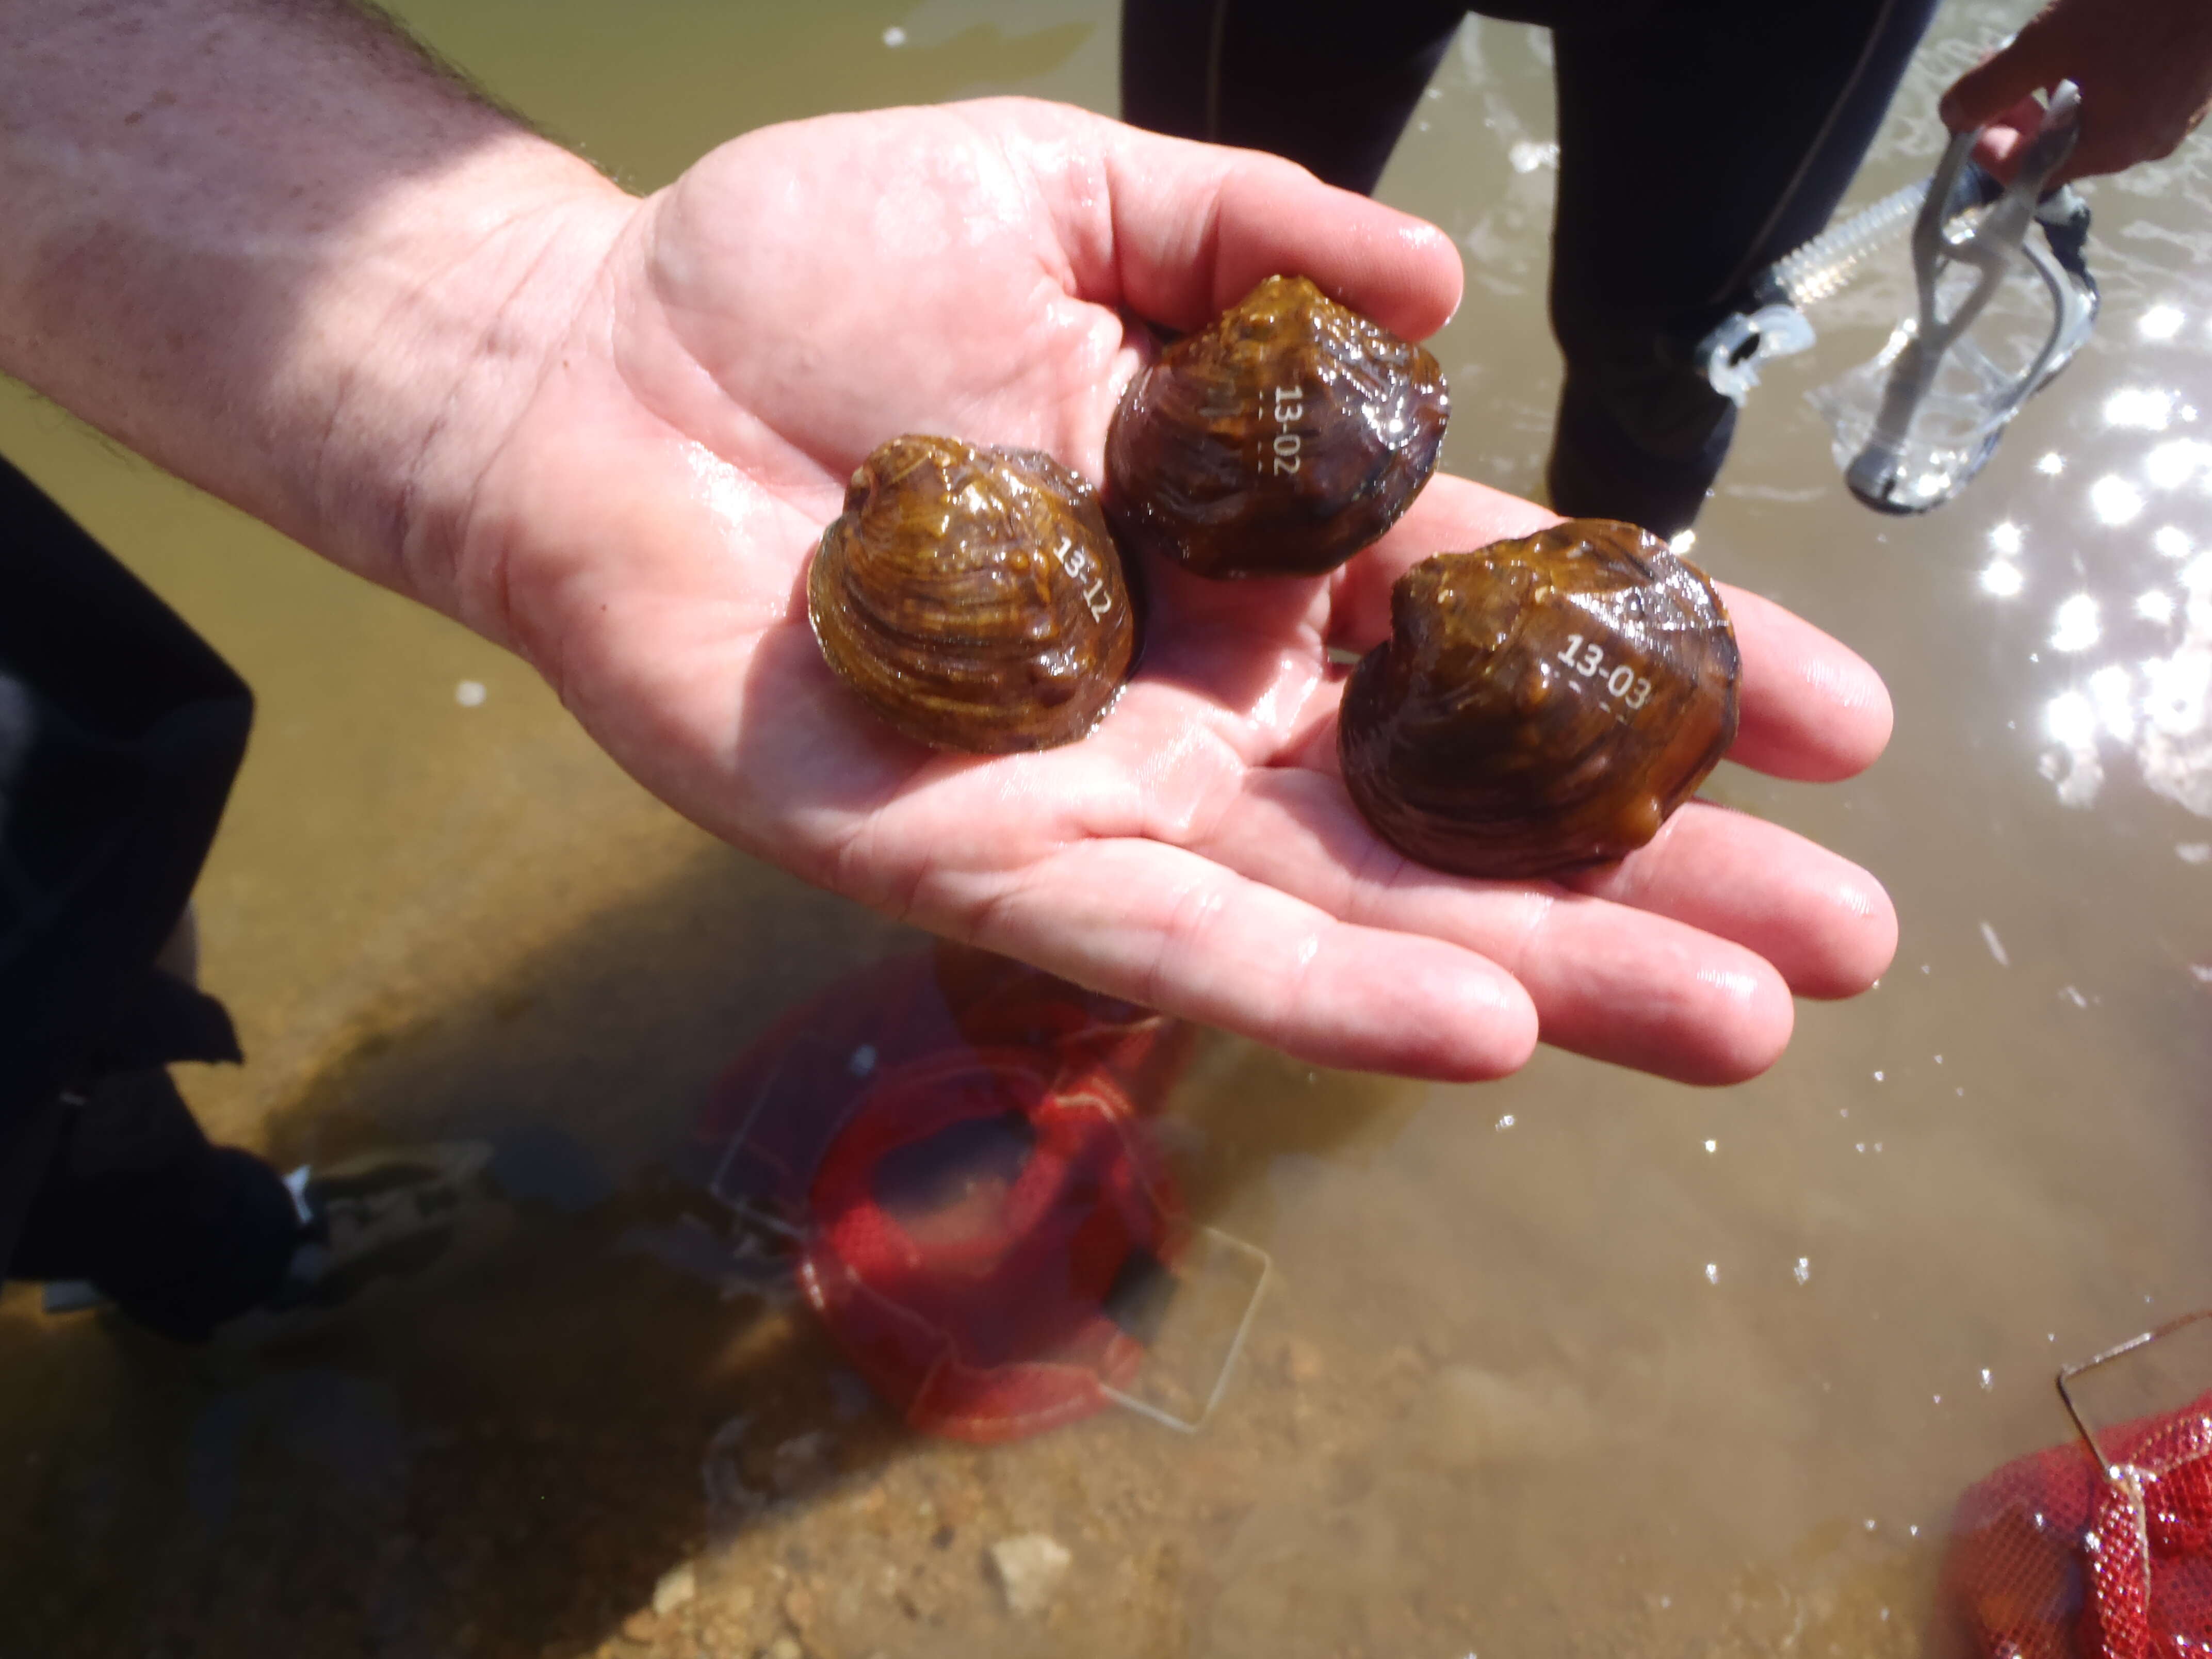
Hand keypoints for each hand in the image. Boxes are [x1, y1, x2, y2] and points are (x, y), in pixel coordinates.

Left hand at [444, 99, 1894, 1084]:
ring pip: (1349, 908)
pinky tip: (1482, 1028)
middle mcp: (1203, 694)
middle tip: (1841, 944)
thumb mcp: (1070, 197)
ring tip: (1728, 1021)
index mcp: (1248, 548)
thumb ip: (1248, 239)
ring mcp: (1100, 792)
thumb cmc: (811, 275)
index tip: (1836, 722)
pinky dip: (1319, 993)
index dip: (1661, 665)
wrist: (596, 369)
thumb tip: (1439, 290)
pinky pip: (1168, 945)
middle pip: (1456, 804)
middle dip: (1651, 871)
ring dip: (1541, 968)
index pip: (1489, 619)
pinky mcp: (974, 862)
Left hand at [1940, 0, 2211, 185]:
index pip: (2023, 174)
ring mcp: (2171, 117)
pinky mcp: (2189, 86)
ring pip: (2090, 121)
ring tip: (2035, 49)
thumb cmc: (2145, 8)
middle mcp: (2142, 146)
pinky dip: (2090, 80)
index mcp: (2108, 148)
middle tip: (1996, 68)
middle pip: (2055, 150)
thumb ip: (1995, 85)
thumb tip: (1951, 116)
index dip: (1985, 147)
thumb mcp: (2052, 41)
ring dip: (2049, 94)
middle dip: (2015, 115)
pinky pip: (2124, 97)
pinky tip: (2084, 43)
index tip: (1968, 109)